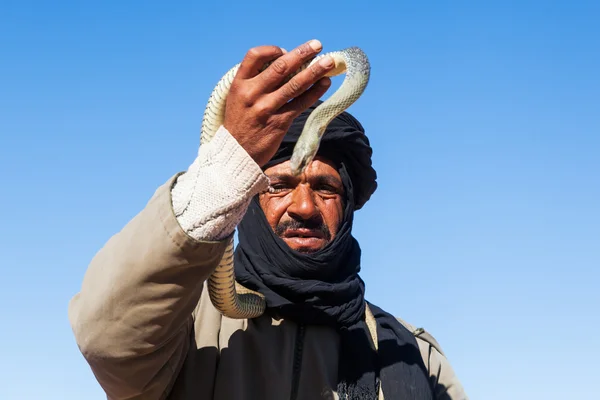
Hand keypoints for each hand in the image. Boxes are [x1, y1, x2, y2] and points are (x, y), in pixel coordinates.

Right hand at [223, 39, 334, 166]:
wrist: (236, 154)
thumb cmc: (240, 122)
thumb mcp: (237, 98)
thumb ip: (255, 82)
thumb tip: (285, 64)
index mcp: (239, 84)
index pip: (255, 55)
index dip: (273, 50)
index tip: (286, 51)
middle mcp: (251, 94)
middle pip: (280, 67)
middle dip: (301, 54)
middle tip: (317, 45)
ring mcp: (266, 108)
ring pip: (294, 84)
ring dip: (315, 71)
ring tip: (329, 62)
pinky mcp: (279, 123)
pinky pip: (301, 103)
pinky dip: (314, 92)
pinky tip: (324, 84)